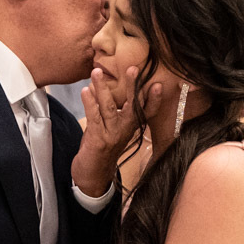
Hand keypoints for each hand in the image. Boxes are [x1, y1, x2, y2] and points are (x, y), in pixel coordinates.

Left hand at [72, 66, 160, 195]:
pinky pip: (94, 117)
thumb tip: (103, 88)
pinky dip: (89, 103)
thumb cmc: (101, 149)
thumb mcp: (110, 129)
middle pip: (132, 106)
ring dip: (102, 88)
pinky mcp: (98, 140)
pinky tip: (85, 91)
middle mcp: (125, 130)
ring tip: (96, 72)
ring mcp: (112, 135)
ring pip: (109, 107)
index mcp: (131, 127)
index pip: (146, 111)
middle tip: (133, 68)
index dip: (154, 99)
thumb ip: (110, 112)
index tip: (158, 84)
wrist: (93, 176)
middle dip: (132, 87)